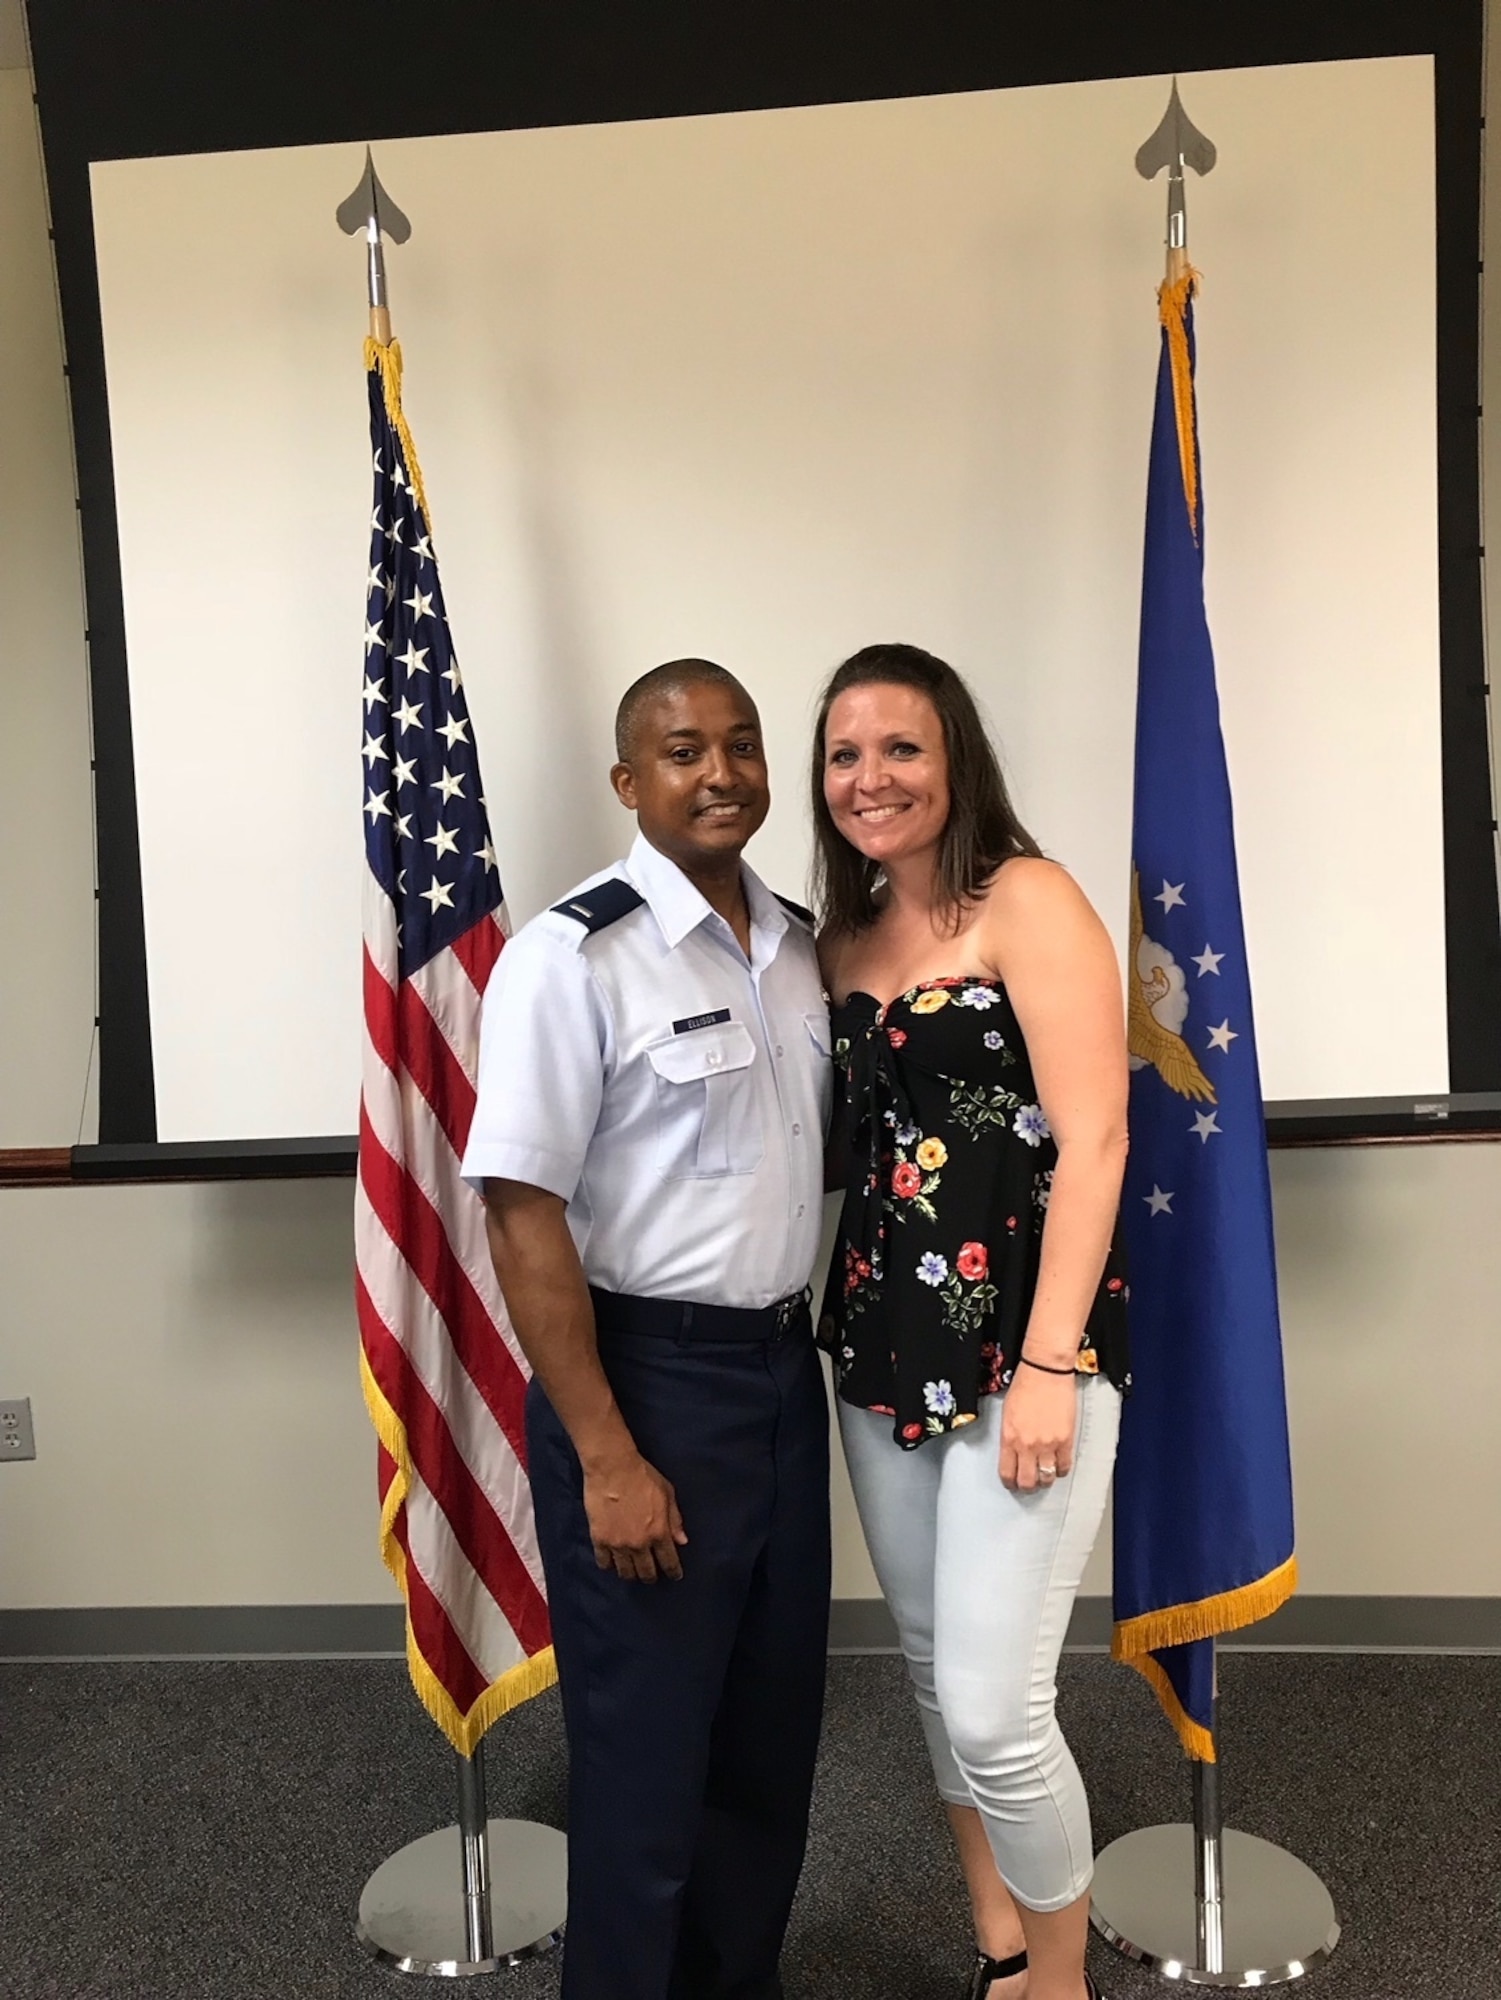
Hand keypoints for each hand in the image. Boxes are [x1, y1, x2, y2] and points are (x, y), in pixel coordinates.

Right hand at [583, 1453, 688, 1581]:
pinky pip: (604, 1562)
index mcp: (659, 1532)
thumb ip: (675, 1519)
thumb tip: (682, 1541)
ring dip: (631, 1574)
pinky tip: (612, 1562)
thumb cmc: (643, 1476)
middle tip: (651, 1575)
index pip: (669, 1561)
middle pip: (646, 1572)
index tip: (675, 1575)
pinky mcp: (599, 1540)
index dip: (673, 1572)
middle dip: (651, 1577)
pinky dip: (609, 1565)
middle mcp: (640, 1543)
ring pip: (625, 1572)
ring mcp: (618, 1544)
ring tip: (632, 1571)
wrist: (612, 1467)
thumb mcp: (667, 1493)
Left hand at [1000, 1366, 1077, 1490]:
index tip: (1013, 1484)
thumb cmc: (1025, 1386)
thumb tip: (1013, 1452)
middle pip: (1027, 1481)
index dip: (1010, 1483)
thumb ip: (1010, 1436)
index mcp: (1009, 1438)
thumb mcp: (1007, 1413)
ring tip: (1045, 1477)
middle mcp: (1027, 1445)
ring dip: (1045, 1480)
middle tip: (1030, 1484)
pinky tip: (1059, 1466)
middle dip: (1027, 1487)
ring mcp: (1048, 1444)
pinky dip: (1062, 1470)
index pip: (1007, 1472)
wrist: (1045, 1372)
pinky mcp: (1065, 1440)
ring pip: (1047, 1477)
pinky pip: (1064, 1466)